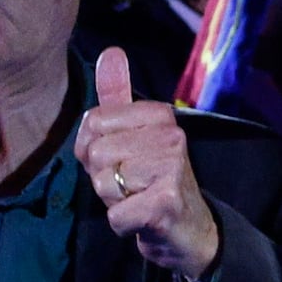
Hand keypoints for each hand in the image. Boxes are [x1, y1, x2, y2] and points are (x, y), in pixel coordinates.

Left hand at [76, 48, 221, 281]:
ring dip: (114, 200)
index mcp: (160, 115)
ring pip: (104, 183)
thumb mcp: (132, 134)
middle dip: (104, 177)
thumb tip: (111, 52)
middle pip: (96, 153)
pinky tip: (142, 219)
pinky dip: (122, 223)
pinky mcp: (166, 203)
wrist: (189, 229)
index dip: (94, 148)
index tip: (122, 159)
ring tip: (138, 199)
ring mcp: (172, 169)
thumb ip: (118, 95)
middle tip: (131, 185)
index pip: (92, 121)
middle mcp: (171, 136)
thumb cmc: (152, 180)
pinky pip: (116, 214)